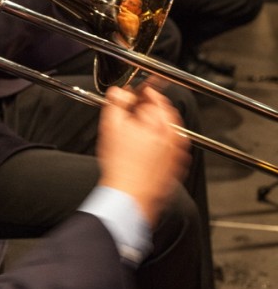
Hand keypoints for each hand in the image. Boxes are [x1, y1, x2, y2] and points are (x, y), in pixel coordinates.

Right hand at [96, 84, 190, 227]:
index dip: (143, 92)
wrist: (130, 197)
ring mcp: (178, 151)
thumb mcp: (110, 128)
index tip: (136, 94)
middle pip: (166, 112)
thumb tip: (119, 92)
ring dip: (159, 125)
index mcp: (158, 120)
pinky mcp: (177, 166)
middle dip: (153, 108)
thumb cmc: (121, 167)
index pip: (155, 96)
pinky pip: (173, 148)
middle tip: (138, 111)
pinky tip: (149, 150)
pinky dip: (164, 144)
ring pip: (171, 130)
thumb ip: (116, 104)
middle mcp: (173, 134)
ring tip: (142, 130)